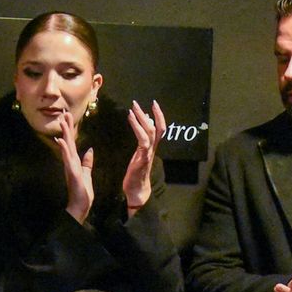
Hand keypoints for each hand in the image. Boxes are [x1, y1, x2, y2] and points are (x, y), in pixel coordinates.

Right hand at [55, 107, 94, 222]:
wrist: (81, 205)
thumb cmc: (83, 191)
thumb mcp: (87, 173)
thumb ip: (87, 162)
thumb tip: (89, 150)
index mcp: (74, 161)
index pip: (72, 142)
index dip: (70, 129)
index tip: (68, 117)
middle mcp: (70, 162)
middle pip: (68, 141)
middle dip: (66, 127)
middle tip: (64, 113)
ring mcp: (70, 167)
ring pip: (66, 147)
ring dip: (64, 134)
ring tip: (62, 122)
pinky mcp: (72, 173)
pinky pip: (68, 159)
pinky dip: (64, 149)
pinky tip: (62, 141)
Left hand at [122, 99, 164, 213]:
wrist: (137, 189)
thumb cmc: (137, 171)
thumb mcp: (140, 153)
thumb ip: (143, 139)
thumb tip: (146, 123)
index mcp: (152, 147)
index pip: (160, 128)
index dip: (159, 115)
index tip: (154, 103)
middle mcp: (152, 148)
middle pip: (156, 128)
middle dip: (149, 113)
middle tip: (137, 103)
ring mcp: (148, 153)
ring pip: (150, 132)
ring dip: (141, 119)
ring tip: (132, 109)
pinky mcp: (142, 158)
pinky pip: (143, 141)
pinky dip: (137, 128)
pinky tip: (131, 120)